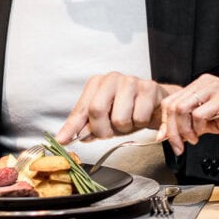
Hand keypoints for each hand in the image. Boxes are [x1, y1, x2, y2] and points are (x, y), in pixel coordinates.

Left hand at [57, 73, 176, 143]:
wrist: (156, 102)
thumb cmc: (128, 109)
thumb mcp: (105, 118)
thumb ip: (86, 127)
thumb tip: (66, 138)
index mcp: (97, 83)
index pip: (81, 109)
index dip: (72, 127)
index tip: (63, 140)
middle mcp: (112, 78)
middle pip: (97, 110)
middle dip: (103, 130)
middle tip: (110, 133)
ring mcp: (131, 81)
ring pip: (120, 118)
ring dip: (125, 128)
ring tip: (129, 120)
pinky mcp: (149, 88)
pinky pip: (139, 118)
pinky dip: (140, 123)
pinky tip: (142, 115)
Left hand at [158, 75, 218, 155]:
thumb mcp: (213, 120)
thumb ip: (194, 124)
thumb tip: (174, 135)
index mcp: (200, 86)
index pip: (171, 101)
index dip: (164, 122)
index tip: (164, 138)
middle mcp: (203, 84)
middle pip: (172, 105)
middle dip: (171, 130)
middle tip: (177, 145)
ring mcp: (213, 89)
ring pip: (182, 109)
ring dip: (182, 130)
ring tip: (192, 140)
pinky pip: (199, 114)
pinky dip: (197, 128)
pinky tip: (202, 134)